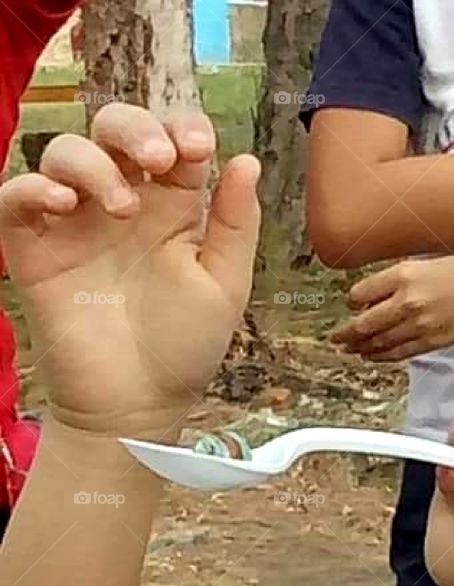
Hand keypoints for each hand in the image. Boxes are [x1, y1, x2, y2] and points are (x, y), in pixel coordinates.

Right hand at [0, 104, 260, 437]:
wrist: (137, 404)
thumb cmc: (183, 348)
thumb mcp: (224, 286)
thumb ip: (235, 224)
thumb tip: (246, 159)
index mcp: (171, 207)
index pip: (171, 140)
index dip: (182, 127)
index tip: (197, 145)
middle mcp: (122, 203)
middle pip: (114, 130)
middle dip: (136, 128)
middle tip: (159, 159)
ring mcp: (76, 222)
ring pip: (65, 151)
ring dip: (93, 163)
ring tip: (121, 209)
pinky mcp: (35, 247)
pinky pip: (17, 195)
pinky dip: (34, 186)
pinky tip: (64, 203)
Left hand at [330, 252, 453, 361]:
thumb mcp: (424, 264)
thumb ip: (397, 282)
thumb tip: (373, 302)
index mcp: (404, 274)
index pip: (361, 293)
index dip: (351, 302)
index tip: (348, 307)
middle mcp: (408, 299)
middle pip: (364, 323)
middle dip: (346, 333)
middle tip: (336, 338)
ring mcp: (420, 323)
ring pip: (379, 342)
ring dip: (361, 347)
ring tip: (350, 349)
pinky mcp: (433, 341)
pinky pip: (399, 353)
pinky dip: (382, 356)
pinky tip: (372, 355)